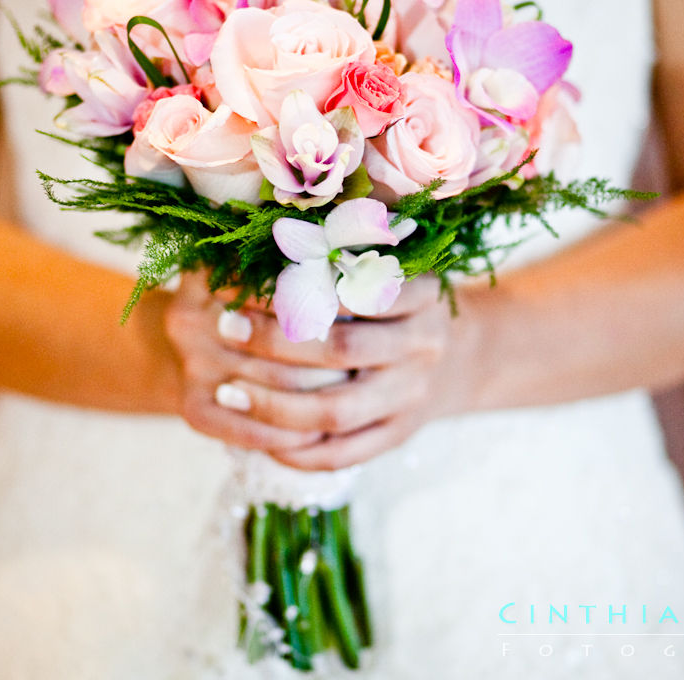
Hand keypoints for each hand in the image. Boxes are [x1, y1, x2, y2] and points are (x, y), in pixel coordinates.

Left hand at [165, 273, 473, 470]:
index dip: (296, 286)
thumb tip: (271, 229)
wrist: (458, 359)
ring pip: (336, 411)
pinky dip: (297, 451)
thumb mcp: (389, 264)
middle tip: (225, 327)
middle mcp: (423, 347)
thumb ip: (344, 248)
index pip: (354, 289)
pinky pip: (342, 454)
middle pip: (342, 349)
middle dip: (275, 340)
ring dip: (274, 404)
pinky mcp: (398, 436)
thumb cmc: (398, 301)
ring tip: (227, 390)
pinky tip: (257, 436)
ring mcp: (411, 398)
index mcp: (421, 295)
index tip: (245, 280)